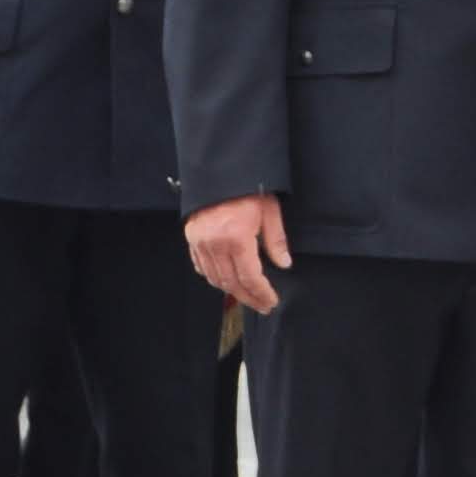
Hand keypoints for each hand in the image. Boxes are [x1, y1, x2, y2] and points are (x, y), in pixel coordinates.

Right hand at [188, 194, 293, 314]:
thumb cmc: (246, 188)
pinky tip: (225, 280)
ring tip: (247, 296)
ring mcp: (200, 243)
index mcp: (236, 238)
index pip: (250, 277)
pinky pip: (201, 267)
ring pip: (214, 278)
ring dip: (231, 291)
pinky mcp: (191, 238)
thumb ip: (276, 240)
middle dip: (249, 298)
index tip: (271, 301)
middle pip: (232, 283)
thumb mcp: (269, 210)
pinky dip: (213, 277)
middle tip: (262, 306)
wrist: (218, 171)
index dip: (261, 293)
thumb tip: (284, 264)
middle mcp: (215, 244)